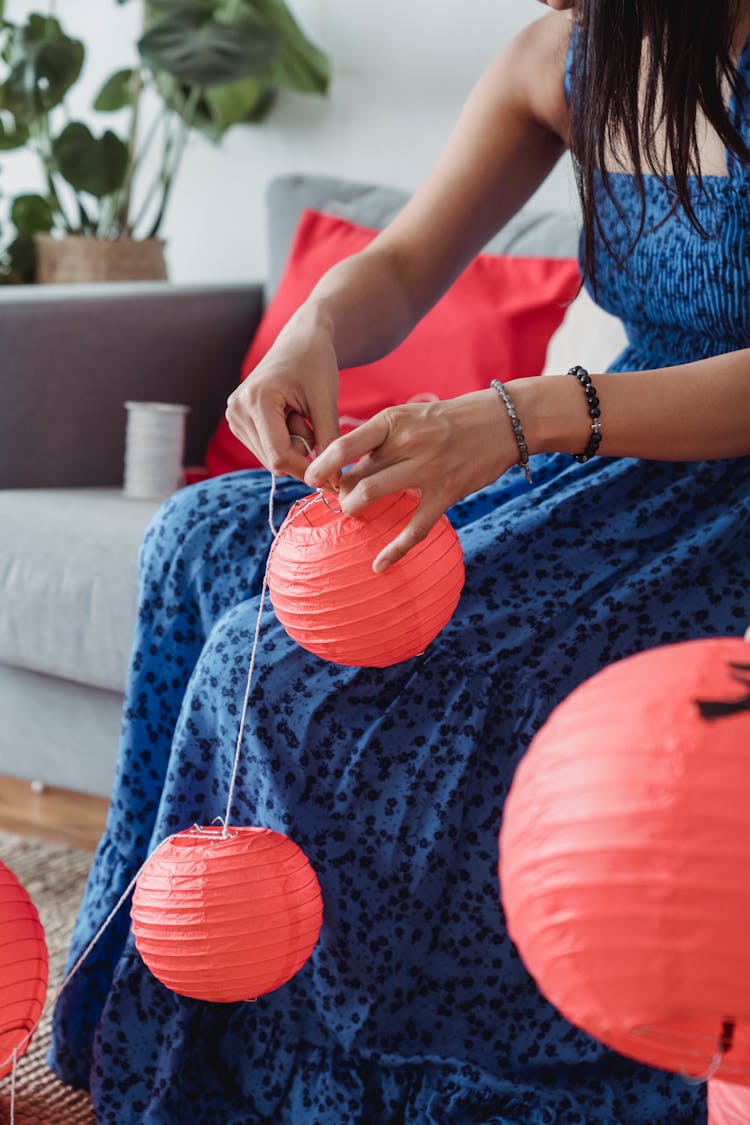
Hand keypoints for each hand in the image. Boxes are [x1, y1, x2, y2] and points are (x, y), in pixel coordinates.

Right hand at [225, 318, 341, 480]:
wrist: (300, 342)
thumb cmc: (316, 364)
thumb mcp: (327, 402)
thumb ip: (329, 441)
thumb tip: (333, 480)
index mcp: (257, 400)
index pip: (279, 456)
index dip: (307, 471)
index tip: (333, 479)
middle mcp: (237, 410)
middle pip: (273, 461)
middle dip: (301, 454)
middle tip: (314, 423)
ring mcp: (234, 417)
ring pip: (270, 459)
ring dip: (293, 447)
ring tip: (301, 416)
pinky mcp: (238, 421)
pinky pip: (266, 450)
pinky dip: (284, 442)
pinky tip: (290, 418)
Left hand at [304, 389, 516, 571]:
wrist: (502, 421)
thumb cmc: (450, 419)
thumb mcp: (411, 416)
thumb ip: (381, 439)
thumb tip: (345, 466)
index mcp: (395, 419)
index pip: (345, 444)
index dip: (322, 465)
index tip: (311, 479)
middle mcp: (409, 442)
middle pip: (356, 475)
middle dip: (340, 492)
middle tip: (341, 498)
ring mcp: (428, 469)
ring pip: (373, 494)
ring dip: (354, 509)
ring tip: (353, 512)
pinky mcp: (446, 493)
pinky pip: (414, 529)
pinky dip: (394, 551)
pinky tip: (379, 565)